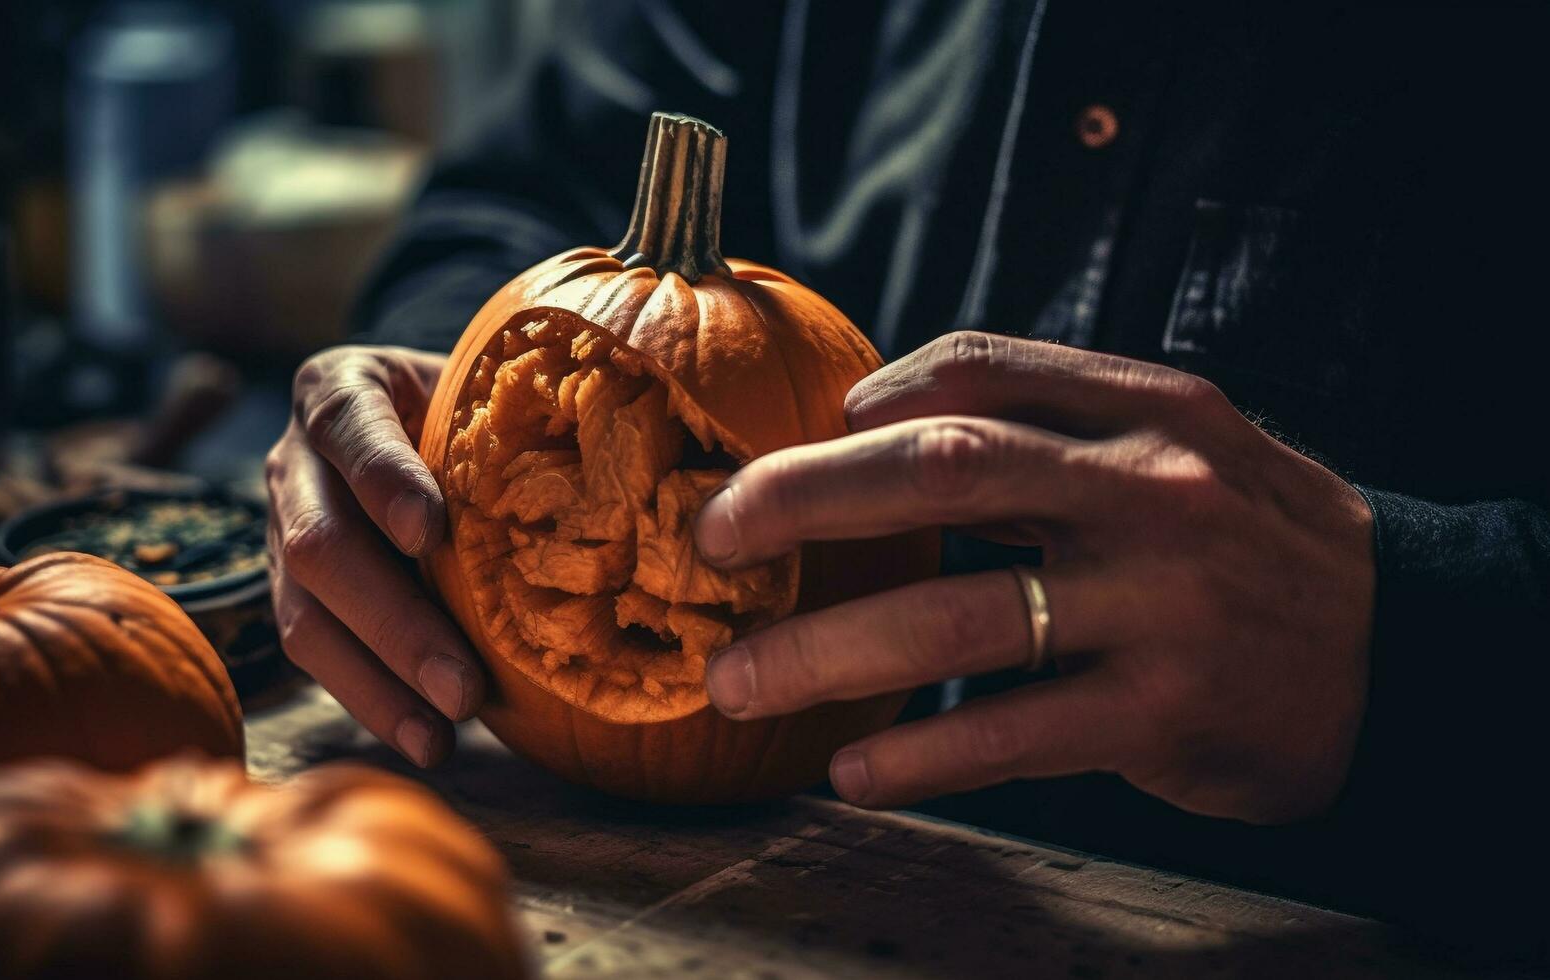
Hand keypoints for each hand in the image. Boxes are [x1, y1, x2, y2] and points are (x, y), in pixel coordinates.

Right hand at [265, 345, 482, 766]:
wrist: (424, 422)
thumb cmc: (478, 409)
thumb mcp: (490, 393)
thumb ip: (520, 421)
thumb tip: (623, 478)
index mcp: (342, 390)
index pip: (351, 426)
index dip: (384, 479)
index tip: (429, 531)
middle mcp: (297, 460)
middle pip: (320, 543)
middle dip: (394, 622)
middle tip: (464, 687)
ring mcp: (282, 531)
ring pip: (305, 615)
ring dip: (379, 683)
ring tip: (442, 736)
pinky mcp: (290, 593)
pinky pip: (317, 654)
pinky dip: (373, 701)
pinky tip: (426, 739)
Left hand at [693, 332, 1374, 822]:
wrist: (1396, 650)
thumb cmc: (1250, 541)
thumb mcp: (1181, 446)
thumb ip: (1055, 424)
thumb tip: (877, 424)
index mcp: (1147, 410)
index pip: (979, 371)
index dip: (869, 401)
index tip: (801, 442)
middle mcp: (1151, 491)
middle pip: (942, 467)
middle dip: (804, 496)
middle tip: (711, 534)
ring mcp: (1160, 604)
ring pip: (959, 615)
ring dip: (828, 650)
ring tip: (740, 681)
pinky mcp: (1165, 710)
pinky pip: (1014, 732)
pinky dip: (921, 754)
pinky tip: (853, 769)